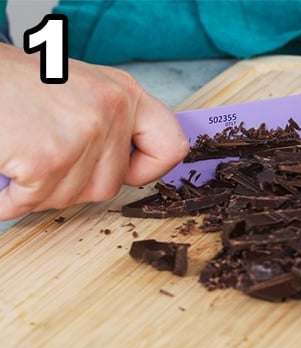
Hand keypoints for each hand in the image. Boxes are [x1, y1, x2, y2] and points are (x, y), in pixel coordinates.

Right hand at [0, 45, 187, 220]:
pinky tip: (6, 176)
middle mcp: (112, 113)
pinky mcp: (48, 159)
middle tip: (46, 161)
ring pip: (71, 197)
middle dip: (74, 185)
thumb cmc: (17, 81)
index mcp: (125, 94)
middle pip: (110, 185)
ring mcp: (82, 137)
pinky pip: (32, 202)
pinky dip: (11, 199)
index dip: (150, 170)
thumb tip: (126, 164)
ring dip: (40, 190)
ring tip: (22, 159)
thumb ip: (110, 123)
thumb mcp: (82, 90)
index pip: (171, 147)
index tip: (128, 172)